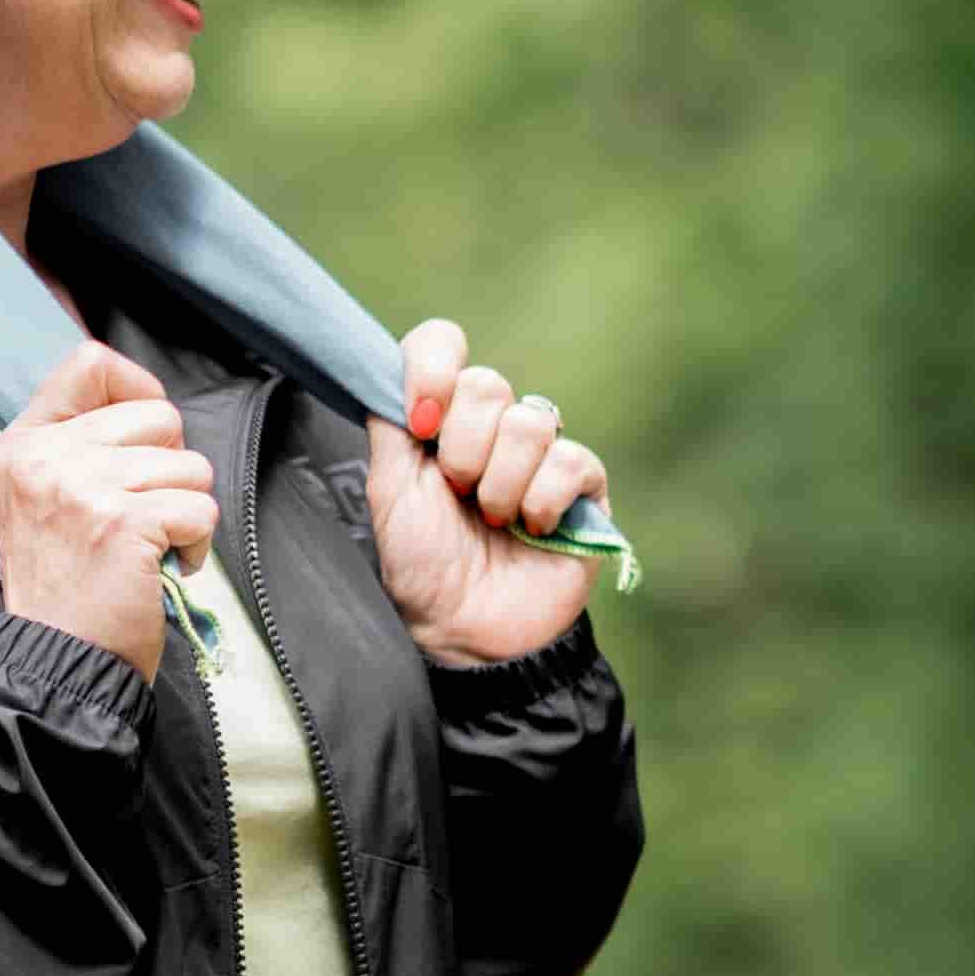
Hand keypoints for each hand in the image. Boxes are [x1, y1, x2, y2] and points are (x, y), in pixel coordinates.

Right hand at [0, 339, 221, 679]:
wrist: (56, 661)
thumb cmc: (66, 587)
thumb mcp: (44, 498)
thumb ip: (80, 445)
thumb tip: (149, 406)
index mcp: (24, 443)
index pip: (89, 362)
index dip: (137, 389)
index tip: (144, 439)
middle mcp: (46, 457)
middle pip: (158, 414)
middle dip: (172, 465)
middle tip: (144, 512)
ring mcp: (82, 487)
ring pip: (190, 464)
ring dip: (186, 509)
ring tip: (151, 547)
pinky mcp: (124, 522)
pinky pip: (200, 506)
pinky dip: (197, 542)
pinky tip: (165, 566)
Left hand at [368, 315, 605, 670]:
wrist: (466, 631)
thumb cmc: (423, 567)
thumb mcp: (389, 492)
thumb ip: (389, 425)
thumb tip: (391, 371)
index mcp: (442, 419)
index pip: (443, 344)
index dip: (432, 369)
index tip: (419, 423)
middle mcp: (493, 427)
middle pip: (486, 384)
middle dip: (463, 448)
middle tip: (458, 494)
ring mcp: (542, 454)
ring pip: (530, 421)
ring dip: (500, 483)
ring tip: (494, 521)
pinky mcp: (585, 486)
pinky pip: (570, 460)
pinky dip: (542, 501)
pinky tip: (533, 530)